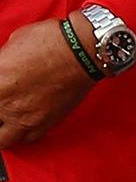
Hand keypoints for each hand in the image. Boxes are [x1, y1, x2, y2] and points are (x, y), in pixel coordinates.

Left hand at [0, 15, 94, 147]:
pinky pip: (29, 139)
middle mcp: (6, 105)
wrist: (82, 51)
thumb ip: (2, 63)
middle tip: (2, 104)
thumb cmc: (50, 41)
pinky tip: (25, 124)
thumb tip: (2, 69)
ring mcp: (26, 117)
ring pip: (4, 140)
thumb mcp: (12, 43)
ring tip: (7, 121)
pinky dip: (24, 134)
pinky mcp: (47, 122)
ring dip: (4, 130)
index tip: (1, 86)